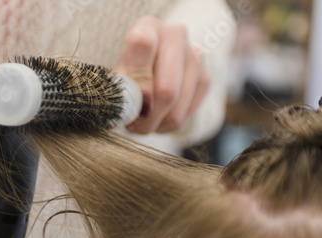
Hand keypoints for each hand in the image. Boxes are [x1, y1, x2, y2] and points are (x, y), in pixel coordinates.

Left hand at [115, 16, 211, 133]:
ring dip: (155, 125)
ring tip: (142, 123)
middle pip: (166, 89)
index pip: (142, 46)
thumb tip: (118, 118)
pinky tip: (157, 118)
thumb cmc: (128, 71)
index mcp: (147, 28)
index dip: (136, 82)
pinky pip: (185, 117)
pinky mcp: (206, 78)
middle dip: (146, 118)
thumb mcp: (116, 77)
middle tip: (132, 126)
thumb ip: (117, 92)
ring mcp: (196, 56)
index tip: (130, 106)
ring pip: (176, 110)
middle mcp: (176, 36)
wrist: (152, 66)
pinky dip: (166, 126)